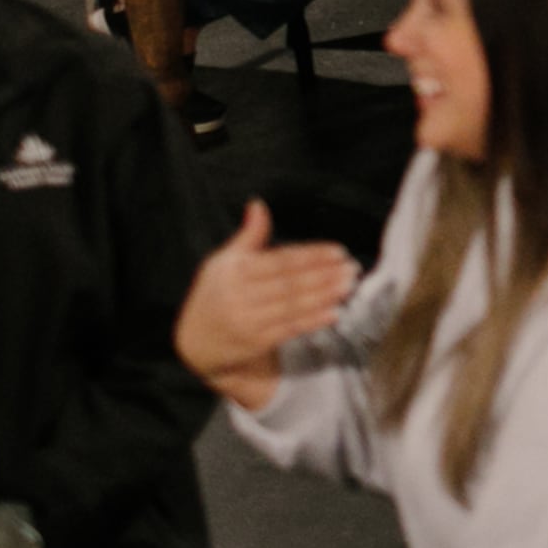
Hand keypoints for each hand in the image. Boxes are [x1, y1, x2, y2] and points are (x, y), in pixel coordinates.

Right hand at [174, 201, 357, 404]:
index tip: (338, 251)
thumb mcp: (222, 261)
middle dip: (324, 275)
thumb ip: (248, 236)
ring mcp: (246, 321)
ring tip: (348, 285)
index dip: (311, 255)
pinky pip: (288, 329)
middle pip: (289, 283)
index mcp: (233, 271)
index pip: (280, 261)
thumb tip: (258, 204)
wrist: (196, 342)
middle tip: (352, 268)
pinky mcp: (254, 343)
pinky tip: (334, 312)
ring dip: (324, 296)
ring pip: (292, 306)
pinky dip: (312, 321)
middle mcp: (238, 295)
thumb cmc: (214, 294)